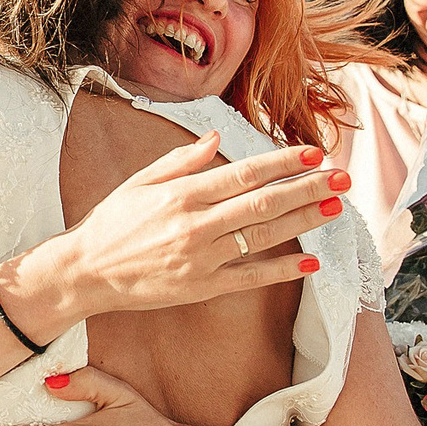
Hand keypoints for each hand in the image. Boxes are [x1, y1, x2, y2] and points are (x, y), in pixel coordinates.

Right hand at [37, 136, 345, 324]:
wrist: (85, 272)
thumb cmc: (111, 223)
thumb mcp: (140, 182)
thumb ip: (181, 160)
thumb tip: (217, 137)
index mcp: (182, 194)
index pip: (245, 173)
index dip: (284, 162)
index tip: (314, 153)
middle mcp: (196, 225)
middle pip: (263, 203)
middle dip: (307, 188)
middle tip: (341, 178)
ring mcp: (201, 259)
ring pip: (263, 236)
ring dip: (303, 222)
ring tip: (334, 208)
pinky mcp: (202, 288)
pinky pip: (250, 278)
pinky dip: (282, 270)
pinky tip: (311, 263)